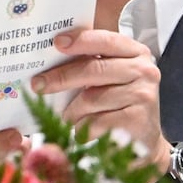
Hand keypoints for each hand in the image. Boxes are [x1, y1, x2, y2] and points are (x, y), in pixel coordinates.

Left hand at [31, 28, 167, 170]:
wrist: (144, 141)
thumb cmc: (121, 104)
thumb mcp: (112, 77)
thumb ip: (92, 63)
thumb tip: (51, 56)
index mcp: (136, 53)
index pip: (106, 40)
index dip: (81, 40)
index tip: (57, 42)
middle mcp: (144, 71)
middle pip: (94, 69)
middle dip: (61, 77)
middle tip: (38, 84)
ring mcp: (142, 96)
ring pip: (91, 98)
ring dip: (71, 110)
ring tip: (66, 117)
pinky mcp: (137, 121)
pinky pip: (96, 122)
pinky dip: (82, 128)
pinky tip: (80, 131)